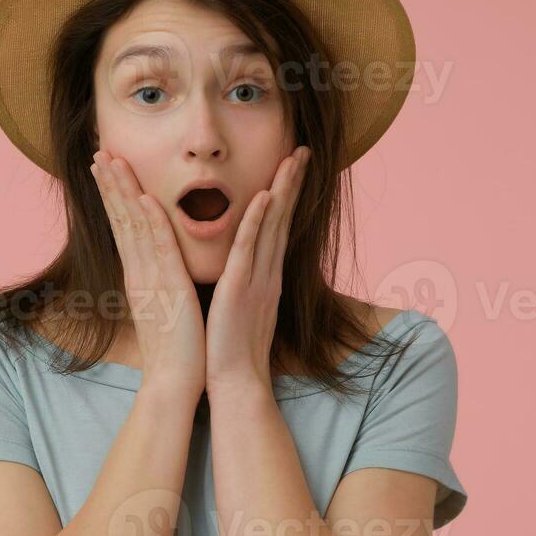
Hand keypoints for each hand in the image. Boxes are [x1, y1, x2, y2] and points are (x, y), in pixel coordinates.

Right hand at [90, 150, 206, 400]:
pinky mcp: (168, 289)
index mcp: (140, 275)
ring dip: (123, 192)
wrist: (174, 381)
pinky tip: (145, 198)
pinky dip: (151, 223)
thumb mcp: (164, 305)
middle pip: (121, 220)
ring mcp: (151, 279)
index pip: (124, 226)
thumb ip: (158, 282)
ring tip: (111, 161)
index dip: (114, 196)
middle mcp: (139, 273)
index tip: (106, 168)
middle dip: (110, 184)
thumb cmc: (175, 347)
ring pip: (134, 227)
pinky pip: (159, 250)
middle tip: (99, 152)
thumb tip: (156, 266)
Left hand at [204, 145, 309, 395]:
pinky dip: (258, 221)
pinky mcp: (241, 289)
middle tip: (303, 150)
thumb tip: (240, 272)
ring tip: (294, 159)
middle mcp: (267, 274)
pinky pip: (250, 248)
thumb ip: (244, 287)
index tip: (292, 168)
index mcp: (265, 278)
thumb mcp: (241, 310)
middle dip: (293, 183)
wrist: (235, 385)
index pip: (277, 228)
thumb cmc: (232, 352)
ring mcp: (257, 280)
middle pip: (282, 219)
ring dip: (282, 190)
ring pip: (272, 226)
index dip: (286, 197)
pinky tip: (264, 195)